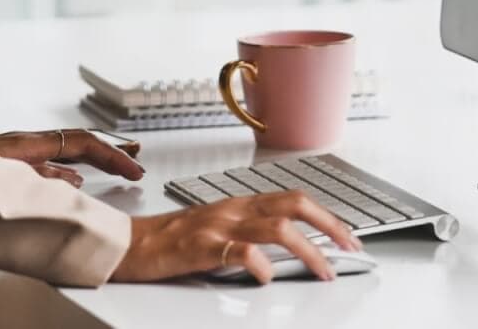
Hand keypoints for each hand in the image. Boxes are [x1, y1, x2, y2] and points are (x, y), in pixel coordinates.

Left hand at [0, 129, 143, 187]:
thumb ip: (38, 180)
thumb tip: (74, 180)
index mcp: (26, 144)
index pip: (83, 143)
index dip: (113, 156)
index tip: (134, 170)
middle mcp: (24, 143)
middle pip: (79, 142)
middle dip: (112, 152)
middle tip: (137, 164)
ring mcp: (17, 152)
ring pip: (67, 151)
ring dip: (95, 158)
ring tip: (118, 164)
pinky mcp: (9, 163)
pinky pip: (51, 161)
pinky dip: (73, 167)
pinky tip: (76, 178)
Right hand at [111, 191, 362, 284]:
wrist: (128, 244)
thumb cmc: (171, 238)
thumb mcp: (218, 227)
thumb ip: (249, 230)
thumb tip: (288, 243)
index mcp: (240, 203)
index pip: (294, 199)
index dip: (327, 215)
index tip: (348, 236)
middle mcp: (234, 209)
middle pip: (295, 205)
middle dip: (330, 226)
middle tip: (350, 247)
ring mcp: (218, 226)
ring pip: (277, 228)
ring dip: (308, 251)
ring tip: (323, 270)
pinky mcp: (200, 247)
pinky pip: (239, 251)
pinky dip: (260, 264)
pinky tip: (267, 277)